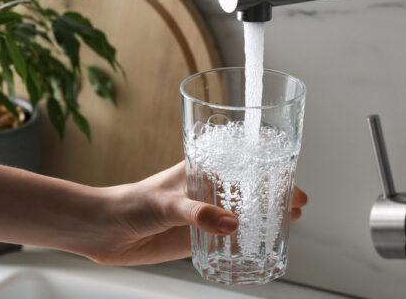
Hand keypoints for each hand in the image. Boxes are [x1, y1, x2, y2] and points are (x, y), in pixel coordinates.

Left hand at [81, 161, 307, 265]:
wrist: (107, 231)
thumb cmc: (132, 202)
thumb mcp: (166, 203)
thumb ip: (198, 213)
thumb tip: (232, 225)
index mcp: (203, 169)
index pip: (243, 161)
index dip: (270, 165)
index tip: (291, 174)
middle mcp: (209, 190)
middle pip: (251, 187)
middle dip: (276, 193)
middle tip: (298, 203)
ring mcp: (207, 214)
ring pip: (245, 212)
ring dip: (267, 216)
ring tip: (289, 222)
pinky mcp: (200, 237)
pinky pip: (230, 238)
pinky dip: (248, 240)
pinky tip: (262, 245)